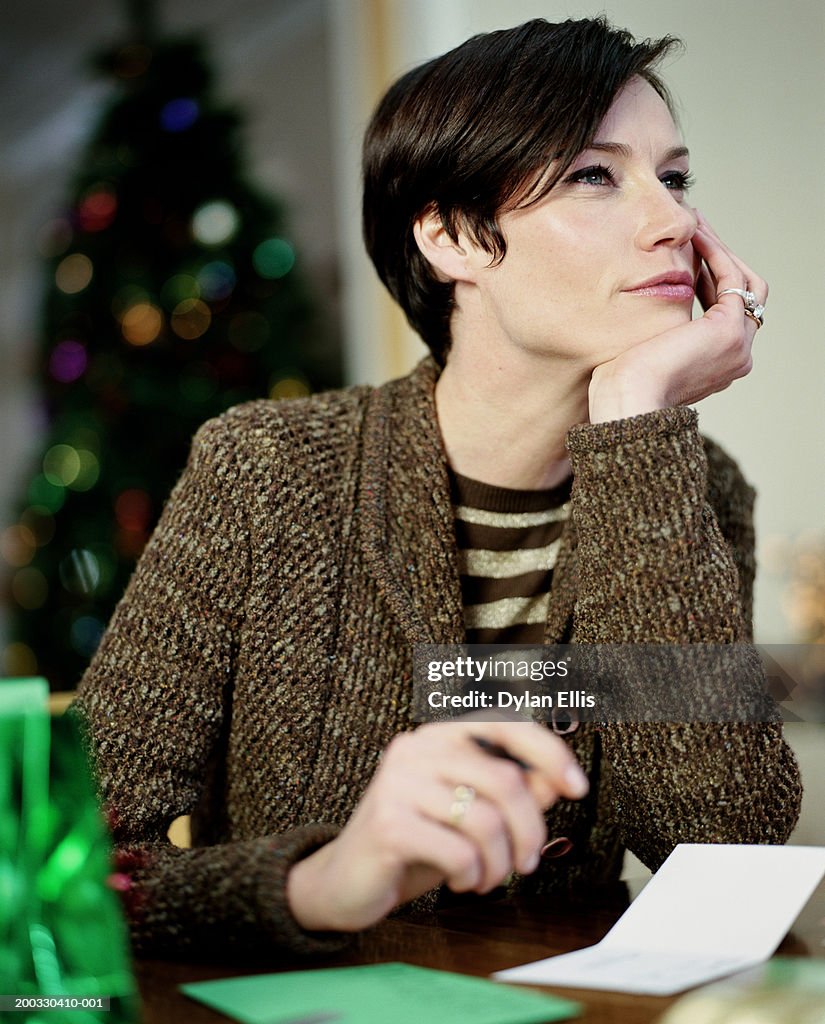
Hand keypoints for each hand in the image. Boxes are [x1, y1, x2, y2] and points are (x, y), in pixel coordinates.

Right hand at [286, 719, 588, 931]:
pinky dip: (471, 875)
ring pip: (486, 821)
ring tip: (486, 878)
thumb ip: (511, 792)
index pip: (505, 724)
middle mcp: (417, 747)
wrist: (345, 880)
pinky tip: (459, 879)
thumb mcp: (468, 815)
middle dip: (529, 832)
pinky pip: (459, 851)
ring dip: (499, 864)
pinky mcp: (389, 822)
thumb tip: (556, 780)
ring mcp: (398, 782)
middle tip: (527, 863)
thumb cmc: (414, 842)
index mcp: (439, 736)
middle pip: (506, 781)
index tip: (577, 787)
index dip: (549, 752)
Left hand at [588, 211, 766, 422]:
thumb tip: (644, 306)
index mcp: (720, 365)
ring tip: (697, 224)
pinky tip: (695, 236)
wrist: (627, 402)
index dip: (711, 278)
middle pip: (746, 294)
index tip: (688, 254)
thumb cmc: (622, 386)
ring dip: (721, 249)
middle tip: (698, 231)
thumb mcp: (647, 353)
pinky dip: (715, 252)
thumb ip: (660, 332)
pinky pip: (730, 277)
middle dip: (722, 259)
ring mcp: (738, 344)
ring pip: (744, 282)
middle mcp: (738, 356)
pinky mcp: (727, 329)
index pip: (728, 311)